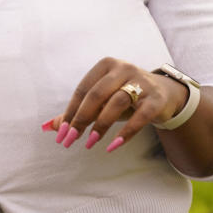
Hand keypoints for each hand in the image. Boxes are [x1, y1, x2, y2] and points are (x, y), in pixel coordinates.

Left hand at [43, 57, 188, 150]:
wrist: (165, 94)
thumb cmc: (125, 96)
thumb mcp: (102, 101)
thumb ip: (76, 112)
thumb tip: (47, 127)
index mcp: (106, 65)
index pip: (83, 90)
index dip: (70, 112)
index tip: (62, 134)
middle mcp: (123, 69)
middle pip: (97, 94)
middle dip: (81, 118)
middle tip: (70, 140)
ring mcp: (142, 82)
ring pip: (117, 102)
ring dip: (101, 124)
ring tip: (90, 143)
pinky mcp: (157, 99)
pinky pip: (141, 115)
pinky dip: (126, 132)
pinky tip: (112, 146)